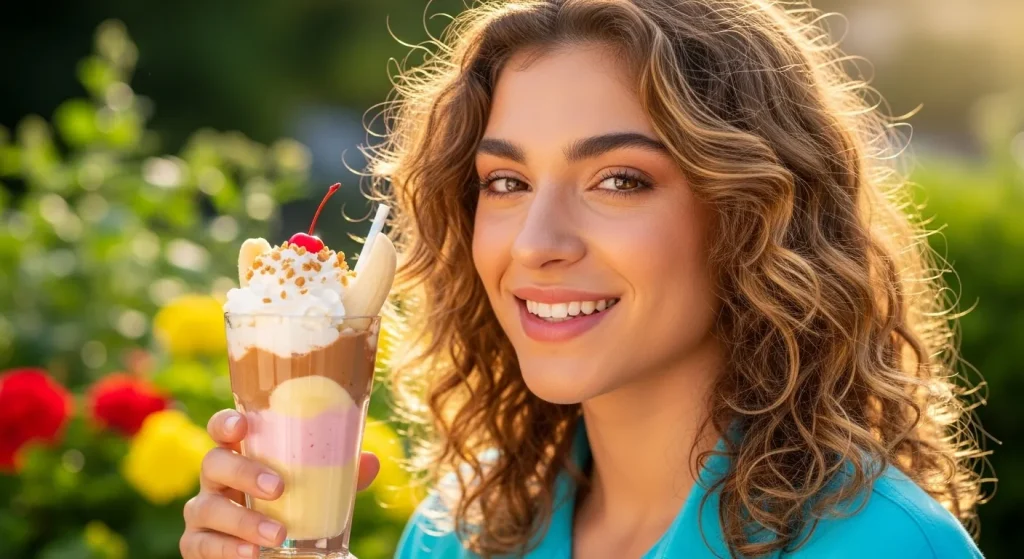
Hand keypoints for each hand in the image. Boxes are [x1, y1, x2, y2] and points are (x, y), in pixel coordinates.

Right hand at [180, 409, 379, 557]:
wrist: (273, 553)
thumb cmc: (289, 509)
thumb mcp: (314, 491)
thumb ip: (339, 476)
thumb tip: (371, 462)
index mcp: (241, 456)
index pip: (223, 430)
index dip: (226, 423)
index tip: (242, 426)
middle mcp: (215, 481)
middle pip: (213, 463)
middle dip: (243, 472)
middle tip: (278, 487)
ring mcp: (203, 512)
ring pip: (206, 508)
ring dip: (244, 520)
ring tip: (278, 534)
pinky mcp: (197, 544)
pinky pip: (201, 544)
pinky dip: (227, 548)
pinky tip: (250, 553)